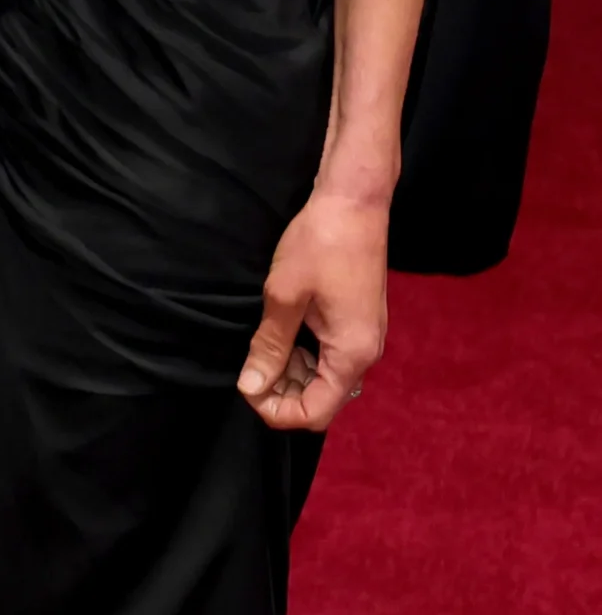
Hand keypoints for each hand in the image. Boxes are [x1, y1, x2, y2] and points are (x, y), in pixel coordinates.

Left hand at [236, 192, 387, 430]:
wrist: (354, 200)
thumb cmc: (320, 243)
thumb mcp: (284, 295)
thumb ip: (269, 346)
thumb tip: (251, 387)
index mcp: (352, 355)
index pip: (315, 413)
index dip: (277, 411)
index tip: (247, 387)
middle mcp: (366, 354)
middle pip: (322, 399)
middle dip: (282, 392)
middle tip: (249, 366)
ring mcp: (365, 337)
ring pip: (325, 376)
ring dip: (292, 372)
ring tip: (262, 346)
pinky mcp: (359, 321)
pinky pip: (331, 354)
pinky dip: (304, 353)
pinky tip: (282, 331)